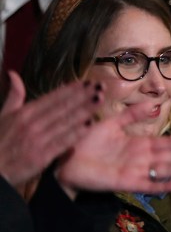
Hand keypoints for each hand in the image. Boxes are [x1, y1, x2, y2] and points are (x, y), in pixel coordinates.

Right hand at [0, 73, 99, 188]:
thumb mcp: (2, 116)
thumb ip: (13, 96)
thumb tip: (13, 74)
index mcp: (24, 113)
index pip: (53, 97)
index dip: (73, 89)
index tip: (88, 82)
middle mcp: (32, 124)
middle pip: (63, 107)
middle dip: (83, 95)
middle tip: (101, 86)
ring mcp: (38, 140)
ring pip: (65, 122)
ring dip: (84, 110)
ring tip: (100, 100)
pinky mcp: (41, 156)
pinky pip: (62, 142)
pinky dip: (76, 133)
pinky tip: (89, 125)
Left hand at [56, 102, 170, 194]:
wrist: (64, 158)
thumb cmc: (86, 141)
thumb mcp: (113, 122)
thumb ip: (134, 114)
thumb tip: (155, 104)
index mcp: (140, 145)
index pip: (170, 142)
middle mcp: (142, 159)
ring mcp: (136, 172)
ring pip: (167, 169)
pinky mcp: (126, 183)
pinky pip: (149, 186)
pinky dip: (165, 185)